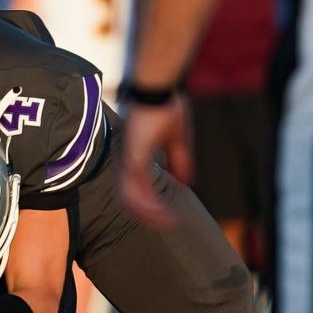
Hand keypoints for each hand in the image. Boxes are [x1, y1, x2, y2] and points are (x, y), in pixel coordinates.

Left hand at [119, 95, 193, 227]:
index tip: (167, 215)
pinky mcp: (133, 156)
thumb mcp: (178, 139)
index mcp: (133, 157)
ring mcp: (127, 159)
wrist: (159, 88)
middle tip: (166, 224)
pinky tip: (161, 210)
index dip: (149, 205)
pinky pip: (136, 187)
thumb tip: (186, 182)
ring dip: (149, 213)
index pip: (135, 189)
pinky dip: (148, 202)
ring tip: (167, 222)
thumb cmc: (166, 107)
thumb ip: (179, 160)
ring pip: (131, 198)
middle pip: (128, 199)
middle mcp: (126, 161)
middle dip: (147, 215)